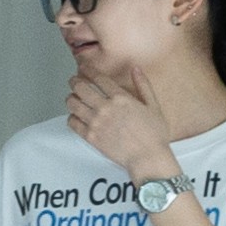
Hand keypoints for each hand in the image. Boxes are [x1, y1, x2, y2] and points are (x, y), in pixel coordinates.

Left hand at [67, 64, 182, 185]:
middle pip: (81, 88)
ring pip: (73, 104)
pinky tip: (75, 115)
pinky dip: (71, 116)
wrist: (147, 157)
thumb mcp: (153, 106)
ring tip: (73, 97)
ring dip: (71, 98)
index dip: (88, 71)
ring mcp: (96, 122)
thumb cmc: (154, 134)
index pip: (99, 79)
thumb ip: (143, 85)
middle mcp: (105, 108)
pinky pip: (72, 122)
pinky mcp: (90, 136)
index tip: (84, 68)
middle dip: (75, 82)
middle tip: (74, 80)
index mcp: (121, 98)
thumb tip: (136, 69)